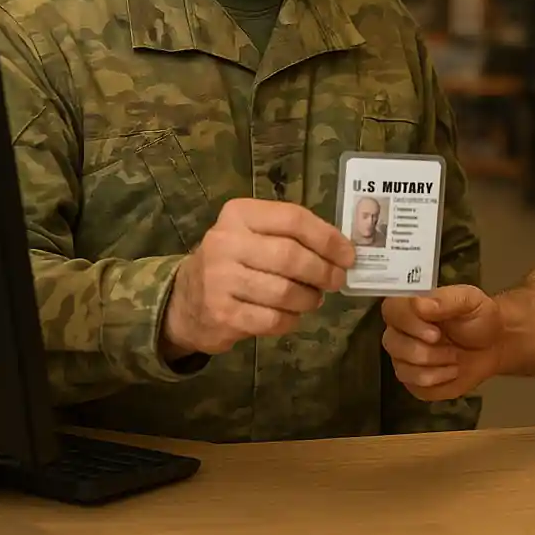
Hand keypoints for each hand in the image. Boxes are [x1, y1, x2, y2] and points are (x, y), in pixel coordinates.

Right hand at [161, 198, 355, 357]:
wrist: (185, 301)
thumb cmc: (234, 260)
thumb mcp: (255, 233)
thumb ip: (292, 235)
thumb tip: (342, 250)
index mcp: (240, 214)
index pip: (293, 219)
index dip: (328, 238)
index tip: (348, 255)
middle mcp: (226, 242)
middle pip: (291, 256)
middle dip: (323, 271)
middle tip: (337, 280)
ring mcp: (220, 279)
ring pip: (284, 291)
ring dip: (309, 298)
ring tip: (314, 298)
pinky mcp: (222, 314)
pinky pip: (273, 319)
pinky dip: (291, 319)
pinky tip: (292, 314)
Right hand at [381, 285, 502, 400]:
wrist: (493, 345)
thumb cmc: (479, 318)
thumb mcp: (469, 300)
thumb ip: (445, 299)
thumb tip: (418, 303)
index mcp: (411, 305)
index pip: (391, 310)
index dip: (409, 323)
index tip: (435, 333)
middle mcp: (401, 330)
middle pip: (392, 343)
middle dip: (426, 351)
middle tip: (452, 349)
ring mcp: (404, 357)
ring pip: (403, 368)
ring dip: (436, 366)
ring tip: (455, 357)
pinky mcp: (412, 381)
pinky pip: (415, 386)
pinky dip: (439, 380)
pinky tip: (452, 371)